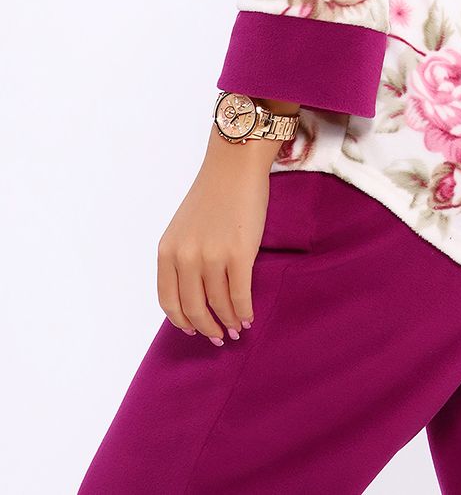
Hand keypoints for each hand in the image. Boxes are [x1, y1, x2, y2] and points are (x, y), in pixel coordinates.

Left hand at [156, 137, 270, 344]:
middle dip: (207, 328)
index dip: (182, 321)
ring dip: (229, 322)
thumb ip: (183, 259)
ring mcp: (212, 256)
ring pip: (219, 304)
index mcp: (167, 252)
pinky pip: (240, 295)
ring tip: (237, 328)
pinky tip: (249, 315)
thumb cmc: (213, 195)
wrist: (235, 166)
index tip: (195, 329)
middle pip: (193, 308)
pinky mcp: (239, 253)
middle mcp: (185, 257)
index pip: (169, 301)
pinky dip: (244, 310)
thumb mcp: (184, 229)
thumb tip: (196, 295)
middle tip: (218, 337)